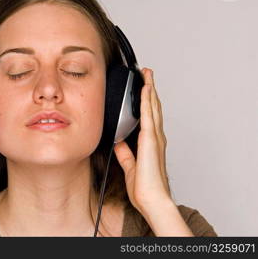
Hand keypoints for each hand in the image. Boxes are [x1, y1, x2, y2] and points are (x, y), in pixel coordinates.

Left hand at [115, 68, 171, 215]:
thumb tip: (119, 142)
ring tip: (147, 75)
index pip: (149, 116)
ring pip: (152, 107)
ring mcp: (154, 138)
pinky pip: (148, 115)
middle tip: (147, 74)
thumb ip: (125, 153)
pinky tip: (145, 89)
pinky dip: (147, 101)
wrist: (152, 199)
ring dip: (150, 90)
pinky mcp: (150, 140)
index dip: (147, 101)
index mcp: (150, 143)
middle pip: (153, 107)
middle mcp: (155, 137)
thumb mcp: (130, 166)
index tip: (144, 89)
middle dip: (150, 90)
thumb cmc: (145, 187)